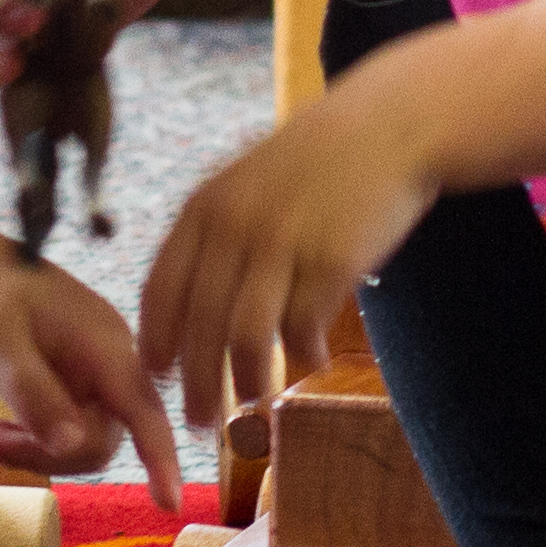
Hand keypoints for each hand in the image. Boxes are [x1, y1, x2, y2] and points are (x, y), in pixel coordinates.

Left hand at [0, 226, 186, 501]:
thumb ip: (37, 396)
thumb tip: (75, 446)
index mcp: (103, 344)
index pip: (144, 410)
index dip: (160, 459)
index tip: (170, 505)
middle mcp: (109, 359)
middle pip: (103, 436)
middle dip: (48, 453)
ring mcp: (92, 369)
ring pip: (82, 436)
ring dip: (35, 448)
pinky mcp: (73, 378)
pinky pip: (66, 424)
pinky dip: (31, 435)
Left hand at [132, 75, 443, 431]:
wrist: (389, 125)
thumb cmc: (319, 158)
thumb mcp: (249, 179)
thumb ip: (217, 229)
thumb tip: (191, 300)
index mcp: (205, 206)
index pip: (161, 290)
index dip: (156, 341)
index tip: (156, 376)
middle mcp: (234, 226)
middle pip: (200, 326)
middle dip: (196, 382)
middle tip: (199, 420)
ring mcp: (283, 243)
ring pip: (246, 338)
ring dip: (247, 380)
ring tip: (255, 398)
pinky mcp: (331, 261)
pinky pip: (303, 328)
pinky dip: (303, 355)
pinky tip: (311, 361)